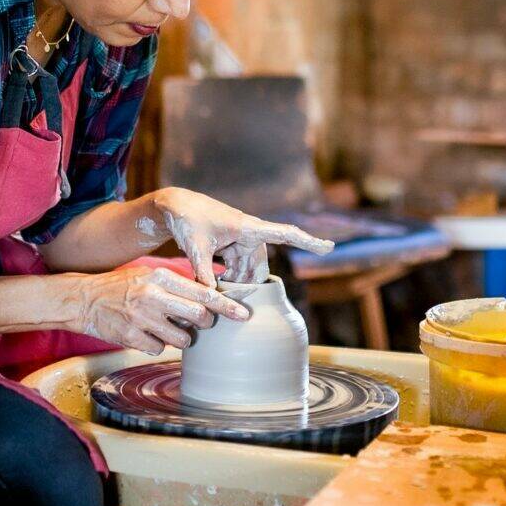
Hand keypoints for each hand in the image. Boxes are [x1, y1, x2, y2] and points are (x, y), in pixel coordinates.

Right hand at [73, 264, 250, 355]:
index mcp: (160, 276)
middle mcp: (153, 295)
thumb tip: (211, 296)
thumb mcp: (150, 275)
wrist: (84, 299)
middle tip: (199, 322)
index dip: (226, 305)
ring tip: (165, 326)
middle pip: (199, 316)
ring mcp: (142, 317)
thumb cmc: (123, 287)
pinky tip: (145, 334)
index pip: (202, 292)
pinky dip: (157, 344)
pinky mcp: (131, 337)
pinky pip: (160, 349)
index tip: (243, 314)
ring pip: (183, 338)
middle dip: (204, 323)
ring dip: (181, 337)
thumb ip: (178, 284)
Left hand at [149, 188, 332, 288]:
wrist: (176, 206)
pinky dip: (231, 278)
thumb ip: (205, 273)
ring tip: (217, 289)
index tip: (328, 247)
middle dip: (247, 285)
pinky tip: (217, 284)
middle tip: (228, 296)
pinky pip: (240, 268)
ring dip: (238, 283)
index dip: (307, 242)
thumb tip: (212, 298)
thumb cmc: (188, 220)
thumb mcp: (195, 248)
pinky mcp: (233, 246)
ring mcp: (242, 240)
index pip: (284, 234)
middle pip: (260, 267)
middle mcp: (250, 233)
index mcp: (247, 227)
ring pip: (250, 271)